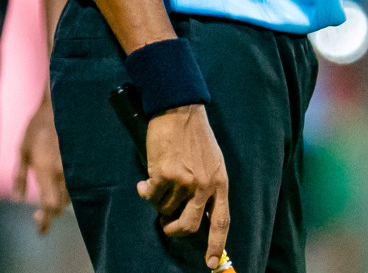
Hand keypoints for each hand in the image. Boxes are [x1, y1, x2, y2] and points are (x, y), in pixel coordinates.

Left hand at [14, 95, 68, 233]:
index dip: (45, 220)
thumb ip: (20, 177)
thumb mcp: (22, 150)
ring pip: (71, 196)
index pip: (50, 205)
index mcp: (47, 170)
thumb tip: (18, 199)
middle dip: (51, 212)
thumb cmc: (38, 127)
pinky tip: (61, 189)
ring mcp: (76, 168)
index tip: (39, 227)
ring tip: (49, 197)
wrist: (61, 105)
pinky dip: (69, 191)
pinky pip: (78, 185)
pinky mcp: (84, 163)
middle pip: (61, 205)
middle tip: (40, 216)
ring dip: (60, 200)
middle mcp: (64, 172)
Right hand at [138, 103, 230, 269]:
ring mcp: (184, 182)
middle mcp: (204, 185)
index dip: (216, 245)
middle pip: (190, 224)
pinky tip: (145, 180)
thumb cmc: (195, 134)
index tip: (211, 264)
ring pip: (166, 208)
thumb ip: (208, 185)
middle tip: (167, 225)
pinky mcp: (164, 175)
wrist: (179, 109)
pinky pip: (151, 195)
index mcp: (220, 182)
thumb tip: (195, 211)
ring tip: (157, 184)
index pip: (221, 221)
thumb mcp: (213, 160)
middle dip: (175, 230)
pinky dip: (145, 190)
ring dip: (158, 201)